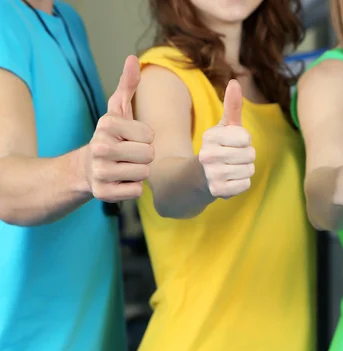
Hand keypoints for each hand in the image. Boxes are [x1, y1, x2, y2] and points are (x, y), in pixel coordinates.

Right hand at [86, 55, 154, 201]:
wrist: (86, 169)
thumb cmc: (112, 137)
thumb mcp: (118, 110)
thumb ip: (128, 85)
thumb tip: (133, 58)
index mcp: (106, 125)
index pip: (150, 136)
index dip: (145, 139)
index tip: (129, 139)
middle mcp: (100, 148)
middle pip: (149, 155)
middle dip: (143, 156)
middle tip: (127, 155)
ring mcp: (99, 172)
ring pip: (144, 174)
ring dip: (139, 173)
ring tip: (124, 167)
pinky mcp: (102, 194)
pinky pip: (136, 192)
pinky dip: (132, 188)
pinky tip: (119, 182)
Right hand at [198, 80, 255, 198]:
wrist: (196, 178)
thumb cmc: (216, 148)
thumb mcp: (222, 127)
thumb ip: (231, 107)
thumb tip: (235, 82)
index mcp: (210, 136)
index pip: (246, 137)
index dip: (244, 141)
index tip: (232, 144)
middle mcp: (208, 155)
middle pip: (250, 154)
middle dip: (246, 157)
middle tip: (232, 159)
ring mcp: (211, 174)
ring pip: (249, 170)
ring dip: (244, 170)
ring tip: (230, 169)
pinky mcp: (217, 191)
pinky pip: (245, 184)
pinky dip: (241, 184)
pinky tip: (229, 181)